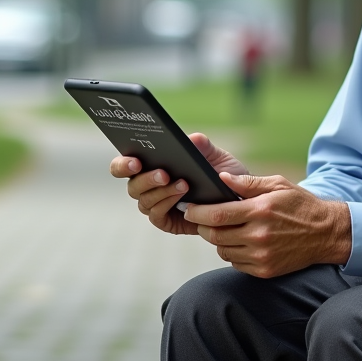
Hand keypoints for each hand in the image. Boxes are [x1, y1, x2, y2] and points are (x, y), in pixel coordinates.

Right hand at [108, 133, 248, 234]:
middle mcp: (148, 186)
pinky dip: (167, 205)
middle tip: (163, 173)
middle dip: (145, 179)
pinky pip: (157, 215)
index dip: (123, 164)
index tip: (135, 161)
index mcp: (151, 165)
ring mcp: (156, 205)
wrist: (238, 200)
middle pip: (132, 185)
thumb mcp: (217, 157)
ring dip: (161, 192)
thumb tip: (191, 139)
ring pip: (144, 201)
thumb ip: (204, 146)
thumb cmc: (223, 175)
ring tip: (183, 183)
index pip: (124, 165)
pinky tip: (183, 197)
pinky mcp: (166, 221)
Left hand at [183, 174, 350, 278]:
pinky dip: (232, 253)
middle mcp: (259, 235)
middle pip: (214, 235)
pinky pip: (235, 263)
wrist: (326, 233)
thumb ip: (247, 183)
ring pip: (222, 250)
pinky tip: (240, 242)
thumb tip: (221, 178)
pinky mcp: (265, 270)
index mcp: (260, 211)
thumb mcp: (278, 185)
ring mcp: (261, 256)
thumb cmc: (300, 204)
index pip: (217, 215)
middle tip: (201, 218)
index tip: (189, 208)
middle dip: (202, 225)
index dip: (197, 212)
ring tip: (224, 228)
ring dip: (217, 240)